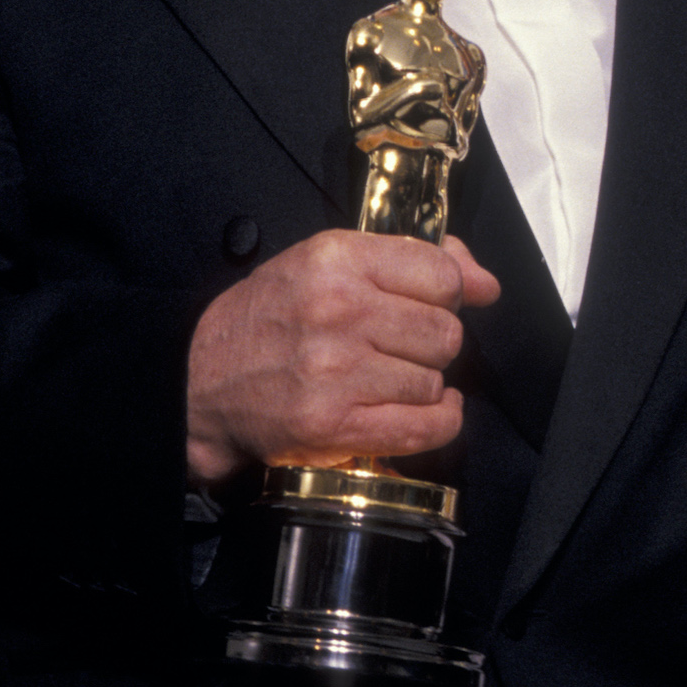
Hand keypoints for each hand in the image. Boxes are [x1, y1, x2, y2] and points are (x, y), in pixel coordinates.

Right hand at [185, 229, 501, 484]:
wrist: (199, 381)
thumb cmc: (272, 318)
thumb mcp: (331, 263)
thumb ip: (415, 259)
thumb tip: (487, 283)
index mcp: (338, 259)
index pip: (443, 274)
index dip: (448, 293)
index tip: (430, 304)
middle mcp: (338, 311)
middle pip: (446, 332)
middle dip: (434, 343)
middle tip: (402, 347)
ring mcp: (335, 372)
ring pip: (435, 380)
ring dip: (423, 384)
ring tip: (390, 379)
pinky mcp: (331, 427)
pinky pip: (425, 427)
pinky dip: (439, 422)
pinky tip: (425, 410)